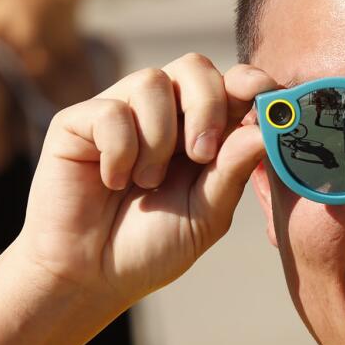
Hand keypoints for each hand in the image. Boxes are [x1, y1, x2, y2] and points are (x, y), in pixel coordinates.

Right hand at [13, 55, 277, 307]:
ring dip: (158, 138)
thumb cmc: (151, 247)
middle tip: (201, 154)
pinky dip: (119, 152)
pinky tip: (112, 181)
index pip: (231, 85)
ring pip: (152, 81)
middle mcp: (164, 113)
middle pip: (194, 67)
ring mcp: (121, 112)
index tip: (266, 95)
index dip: (250, 82)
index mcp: (203, 131)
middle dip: (206, 104)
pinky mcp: (79, 122)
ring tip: (146, 182)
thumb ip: (232, 171)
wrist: (90, 277)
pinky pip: (110, 111)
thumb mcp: (205, 215)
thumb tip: (265, 130)